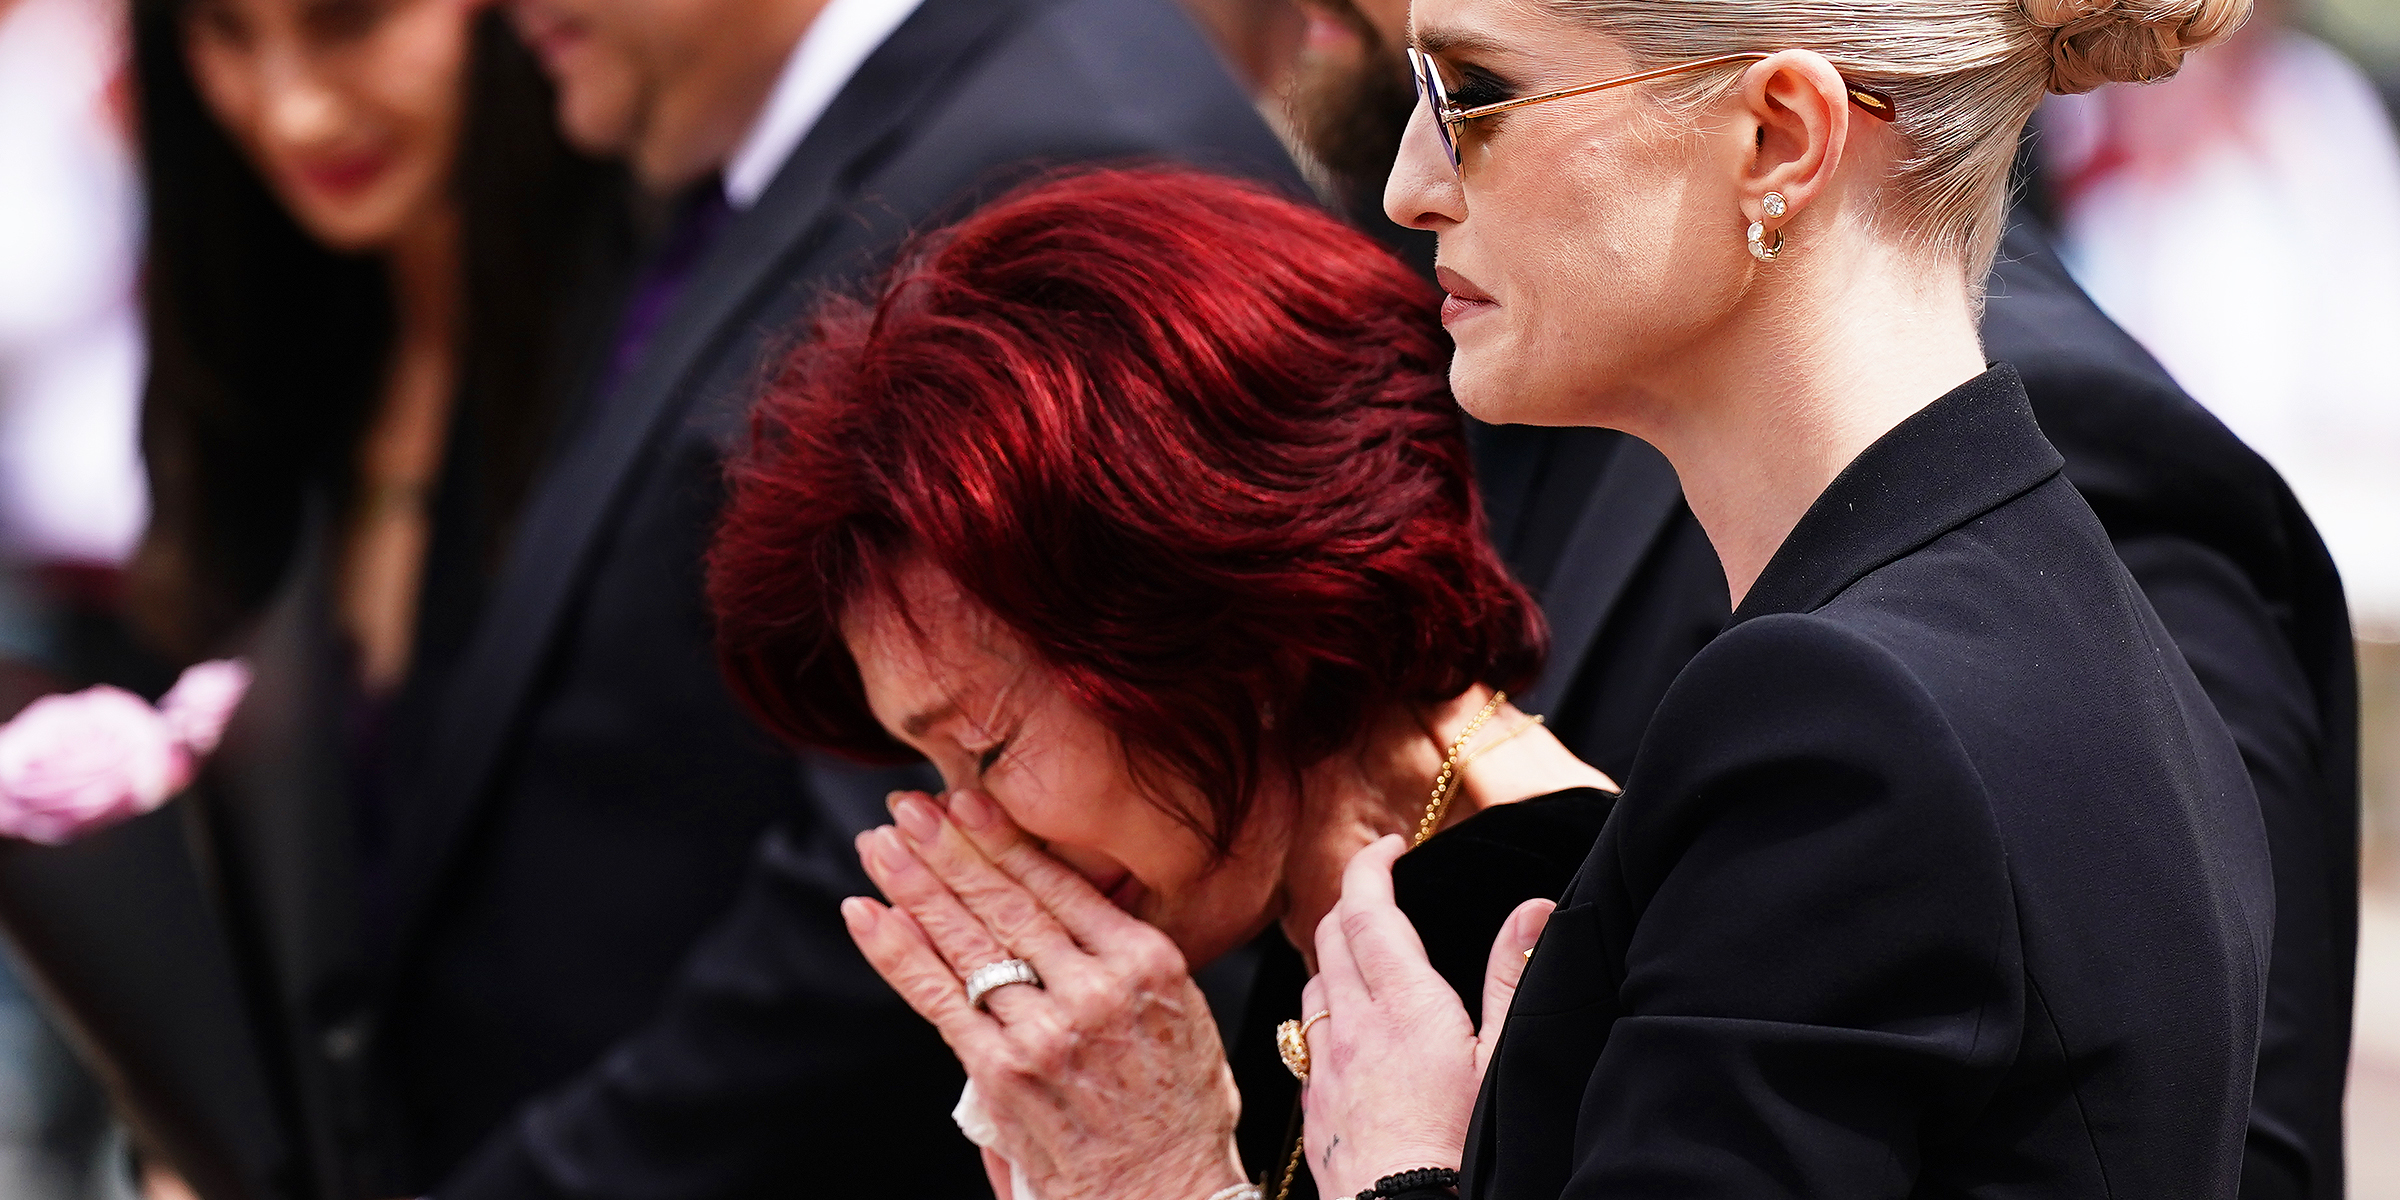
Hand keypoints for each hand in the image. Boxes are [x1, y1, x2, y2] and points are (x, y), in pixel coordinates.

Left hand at [844, 789, 1246, 1199]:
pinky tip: (869, 916)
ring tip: (880, 845)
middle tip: (907, 808)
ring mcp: (1044, 1031)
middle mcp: (1095, 989)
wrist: (1165, 1193)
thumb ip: (1125, 956)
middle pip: (1006, 903)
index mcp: (1147, 963)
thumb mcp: (1183, 1010)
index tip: (966, 802)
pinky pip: (939, 999)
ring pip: (968, 942)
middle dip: (949, 849)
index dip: (1004, 840)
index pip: (1061, 884)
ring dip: (914, 886)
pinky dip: (898, 953)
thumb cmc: (1178, 1109)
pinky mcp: (1002, 1073)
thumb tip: (1062, 903)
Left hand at [1299, 836, 1550, 1198]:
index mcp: (1404, 1004)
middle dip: (1354, 900)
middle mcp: (1351, 1025)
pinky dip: (1326, 1015)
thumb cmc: (1464, 1153)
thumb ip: (1517, 977)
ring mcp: (1323, 1065)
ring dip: (1336, 958)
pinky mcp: (1312, 1103)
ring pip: (1313, 983)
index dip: (1372, 864)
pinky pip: (1305, 1038)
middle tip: (1385, 894)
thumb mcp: (1506, 1061)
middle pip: (1331, 934)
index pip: (1368, 907)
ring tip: (1371, 964)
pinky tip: (1353, 1036)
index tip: (1391, 846)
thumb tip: (1534, 909)